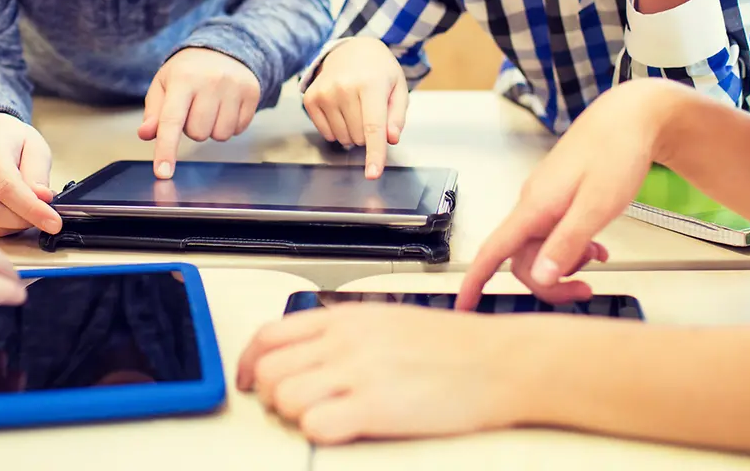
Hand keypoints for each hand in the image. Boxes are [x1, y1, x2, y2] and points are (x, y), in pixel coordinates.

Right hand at [0, 113, 59, 235]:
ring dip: (17, 225)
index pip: (7, 188)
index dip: (32, 209)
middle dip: (25, 220)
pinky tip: (16, 213)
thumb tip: (43, 199)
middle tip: (46, 214)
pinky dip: (5, 227)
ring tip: (31, 209)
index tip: (54, 222)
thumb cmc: (13, 142)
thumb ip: (38, 173)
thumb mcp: (35, 147)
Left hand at [139, 48, 259, 177]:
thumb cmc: (188, 71)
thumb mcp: (164, 85)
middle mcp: (211, 81)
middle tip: (193, 108)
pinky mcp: (252, 93)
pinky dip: (229, 125)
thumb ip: (153, 112)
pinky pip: (238, 130)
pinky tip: (225, 107)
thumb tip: (146, 134)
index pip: (171, 121)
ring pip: (219, 135)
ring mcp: (234, 87)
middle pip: (197, 133)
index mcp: (183, 78)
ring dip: (212, 129)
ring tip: (210, 108)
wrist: (223, 48)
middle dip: (192, 128)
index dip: (166, 150)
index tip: (163, 173)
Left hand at [237, 303, 529, 443]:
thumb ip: (343, 333)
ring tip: (326, 416)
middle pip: (267, 370)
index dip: (248, 364)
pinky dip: (319, 432)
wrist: (501, 361)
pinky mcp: (375, 407)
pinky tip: (344, 427)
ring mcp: (359, 372)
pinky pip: (314, 425)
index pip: (268, 335)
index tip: (249, 381)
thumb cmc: (454, 347)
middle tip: (296, 406)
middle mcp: (344, 340)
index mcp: (345, 318)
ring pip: (282, 398)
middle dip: (271, 396)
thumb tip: (306, 353)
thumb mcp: (388, 321)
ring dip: (295, 415)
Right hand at [302, 37, 408, 177]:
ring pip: (343, 138)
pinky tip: (342, 110)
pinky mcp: (310, 98)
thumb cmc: (378, 71)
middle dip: (368, 134)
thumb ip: (397, 115)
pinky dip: (337, 129)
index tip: (372, 174)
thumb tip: (390, 139)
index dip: (374, 153)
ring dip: (353, 132)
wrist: (350, 50)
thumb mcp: (398, 87)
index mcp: (371, 83)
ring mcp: (324, 93)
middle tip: (370, 110)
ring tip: (356, 108)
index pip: (373, 126)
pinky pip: (326, 134)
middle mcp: (344, 88)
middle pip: (359, 137)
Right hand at [456, 79, 688, 309]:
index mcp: (535, 206)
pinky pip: (555, 233)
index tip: (462, 307)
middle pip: (523, 258)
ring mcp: (545, 200)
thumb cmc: (616, 153)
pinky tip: (597, 247)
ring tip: (599, 258)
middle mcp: (533, 203)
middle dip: (550, 281)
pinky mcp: (558, 198)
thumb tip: (542, 277)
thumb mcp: (597, 205)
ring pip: (541, 247)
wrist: (629, 116)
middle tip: (587, 289)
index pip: (494, 249)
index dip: (475, 280)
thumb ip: (568, 242)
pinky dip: (573, 247)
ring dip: (567, 262)